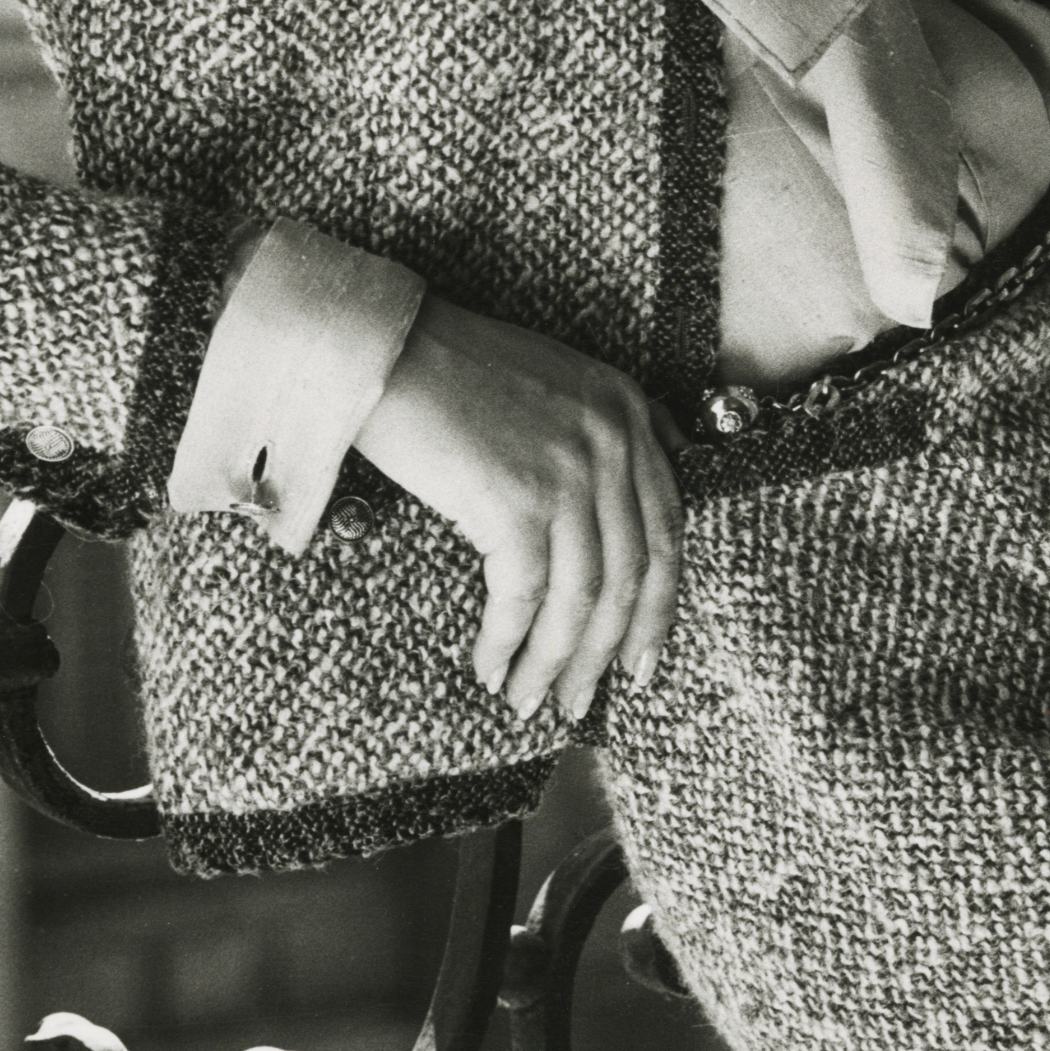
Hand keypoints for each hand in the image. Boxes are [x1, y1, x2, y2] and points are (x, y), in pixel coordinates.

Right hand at [349, 293, 683, 721]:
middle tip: (583, 699)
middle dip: (609, 649)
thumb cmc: (449, 370)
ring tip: (531, 700)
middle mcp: (611, 438)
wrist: (382, 350)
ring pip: (582, 597)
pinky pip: (526, 597)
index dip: (658, 605)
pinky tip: (490, 668)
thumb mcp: (553, 384)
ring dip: (554, 662)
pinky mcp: (517, 499)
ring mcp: (569, 470)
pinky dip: (508, 642)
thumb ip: (599, 435)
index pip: (667, 525)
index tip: (641, 658)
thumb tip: (623, 511)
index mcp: (625, 408)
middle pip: (632, 572)